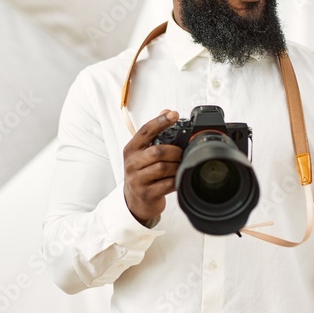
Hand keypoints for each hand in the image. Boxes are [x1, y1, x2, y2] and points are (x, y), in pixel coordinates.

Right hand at [122, 110, 181, 225]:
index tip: (174, 114)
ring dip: (177, 166)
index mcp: (131, 150)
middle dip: (174, 151)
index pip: (145, 131)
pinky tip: (178, 178)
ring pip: (163, 167)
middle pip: (157, 151)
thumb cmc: (141, 174)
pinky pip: (167, 184)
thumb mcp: (142, 153)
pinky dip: (177, 180)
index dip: (160, 121)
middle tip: (182, 152)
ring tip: (180, 166)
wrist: (134, 201)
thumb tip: (165, 111)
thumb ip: (153, 133)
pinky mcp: (146, 193)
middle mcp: (132, 163)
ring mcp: (138, 180)